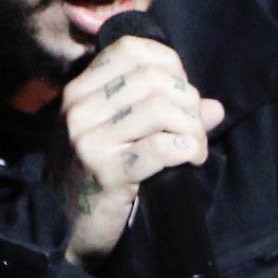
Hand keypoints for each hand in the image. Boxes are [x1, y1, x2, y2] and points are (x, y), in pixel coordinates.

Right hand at [53, 34, 226, 266]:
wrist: (63, 229)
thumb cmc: (95, 177)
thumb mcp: (120, 136)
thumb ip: (165, 114)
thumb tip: (214, 107)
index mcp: (80, 90)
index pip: (131, 49)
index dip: (169, 64)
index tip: (180, 93)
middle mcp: (80, 108)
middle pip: (154, 78)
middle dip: (187, 102)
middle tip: (193, 129)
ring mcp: (90, 140)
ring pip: (161, 109)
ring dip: (192, 129)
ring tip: (194, 149)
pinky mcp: (107, 172)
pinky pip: (162, 147)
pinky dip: (187, 151)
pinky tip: (190, 161)